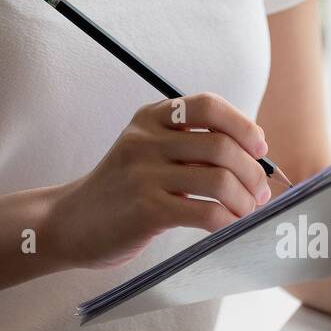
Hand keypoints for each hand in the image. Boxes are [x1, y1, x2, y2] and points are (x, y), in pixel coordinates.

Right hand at [54, 93, 271, 268]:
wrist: (69, 223)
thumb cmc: (122, 191)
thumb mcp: (148, 153)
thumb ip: (189, 147)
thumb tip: (253, 159)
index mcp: (150, 119)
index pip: (208, 105)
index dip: (242, 125)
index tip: (259, 148)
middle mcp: (146, 140)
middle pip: (221, 145)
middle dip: (252, 172)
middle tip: (260, 192)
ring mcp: (144, 174)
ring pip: (218, 179)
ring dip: (245, 200)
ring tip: (248, 211)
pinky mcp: (146, 210)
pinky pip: (205, 212)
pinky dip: (228, 220)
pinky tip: (229, 226)